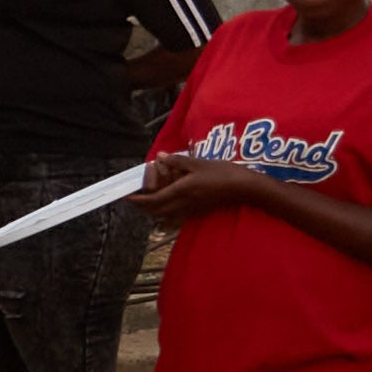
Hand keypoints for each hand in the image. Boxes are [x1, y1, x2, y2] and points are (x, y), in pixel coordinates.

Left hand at [132, 150, 254, 222]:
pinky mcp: (198, 212)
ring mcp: (191, 210)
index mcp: (182, 191)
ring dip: (153, 209)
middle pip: (155, 211)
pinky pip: (175, 214)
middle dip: (142, 206)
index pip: (153, 200)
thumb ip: (177, 161)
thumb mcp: (199, 163)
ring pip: (164, 214)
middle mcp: (183, 204)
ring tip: (148, 198)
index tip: (127, 197)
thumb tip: (159, 157)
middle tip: (135, 198)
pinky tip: (167, 200)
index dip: (138, 200)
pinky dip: (165, 209)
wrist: (244, 188)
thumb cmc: (222, 172)